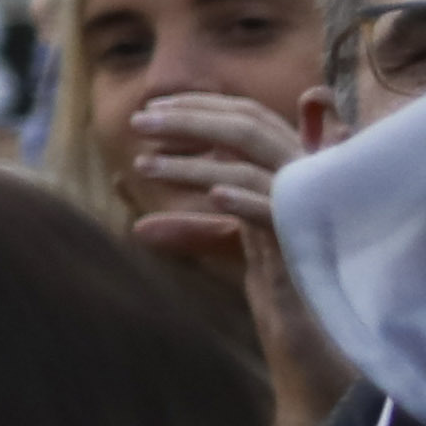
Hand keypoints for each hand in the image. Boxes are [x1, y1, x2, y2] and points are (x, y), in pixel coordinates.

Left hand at [124, 89, 300, 269]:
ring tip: (142, 166)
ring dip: (193, 167)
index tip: (151, 107)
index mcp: (287, 164)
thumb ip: (177, 212)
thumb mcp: (220, 236)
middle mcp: (302, 175)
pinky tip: (216, 197)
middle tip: (136, 122)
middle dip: (189, 121)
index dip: (201, 106)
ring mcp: (306, 205)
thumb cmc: (265, 269)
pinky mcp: (304, 240)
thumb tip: (118, 184)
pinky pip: (275, 214)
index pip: (247, 116)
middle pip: (247, 130)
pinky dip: (246, 203)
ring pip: (248, 171)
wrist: (308, 319)